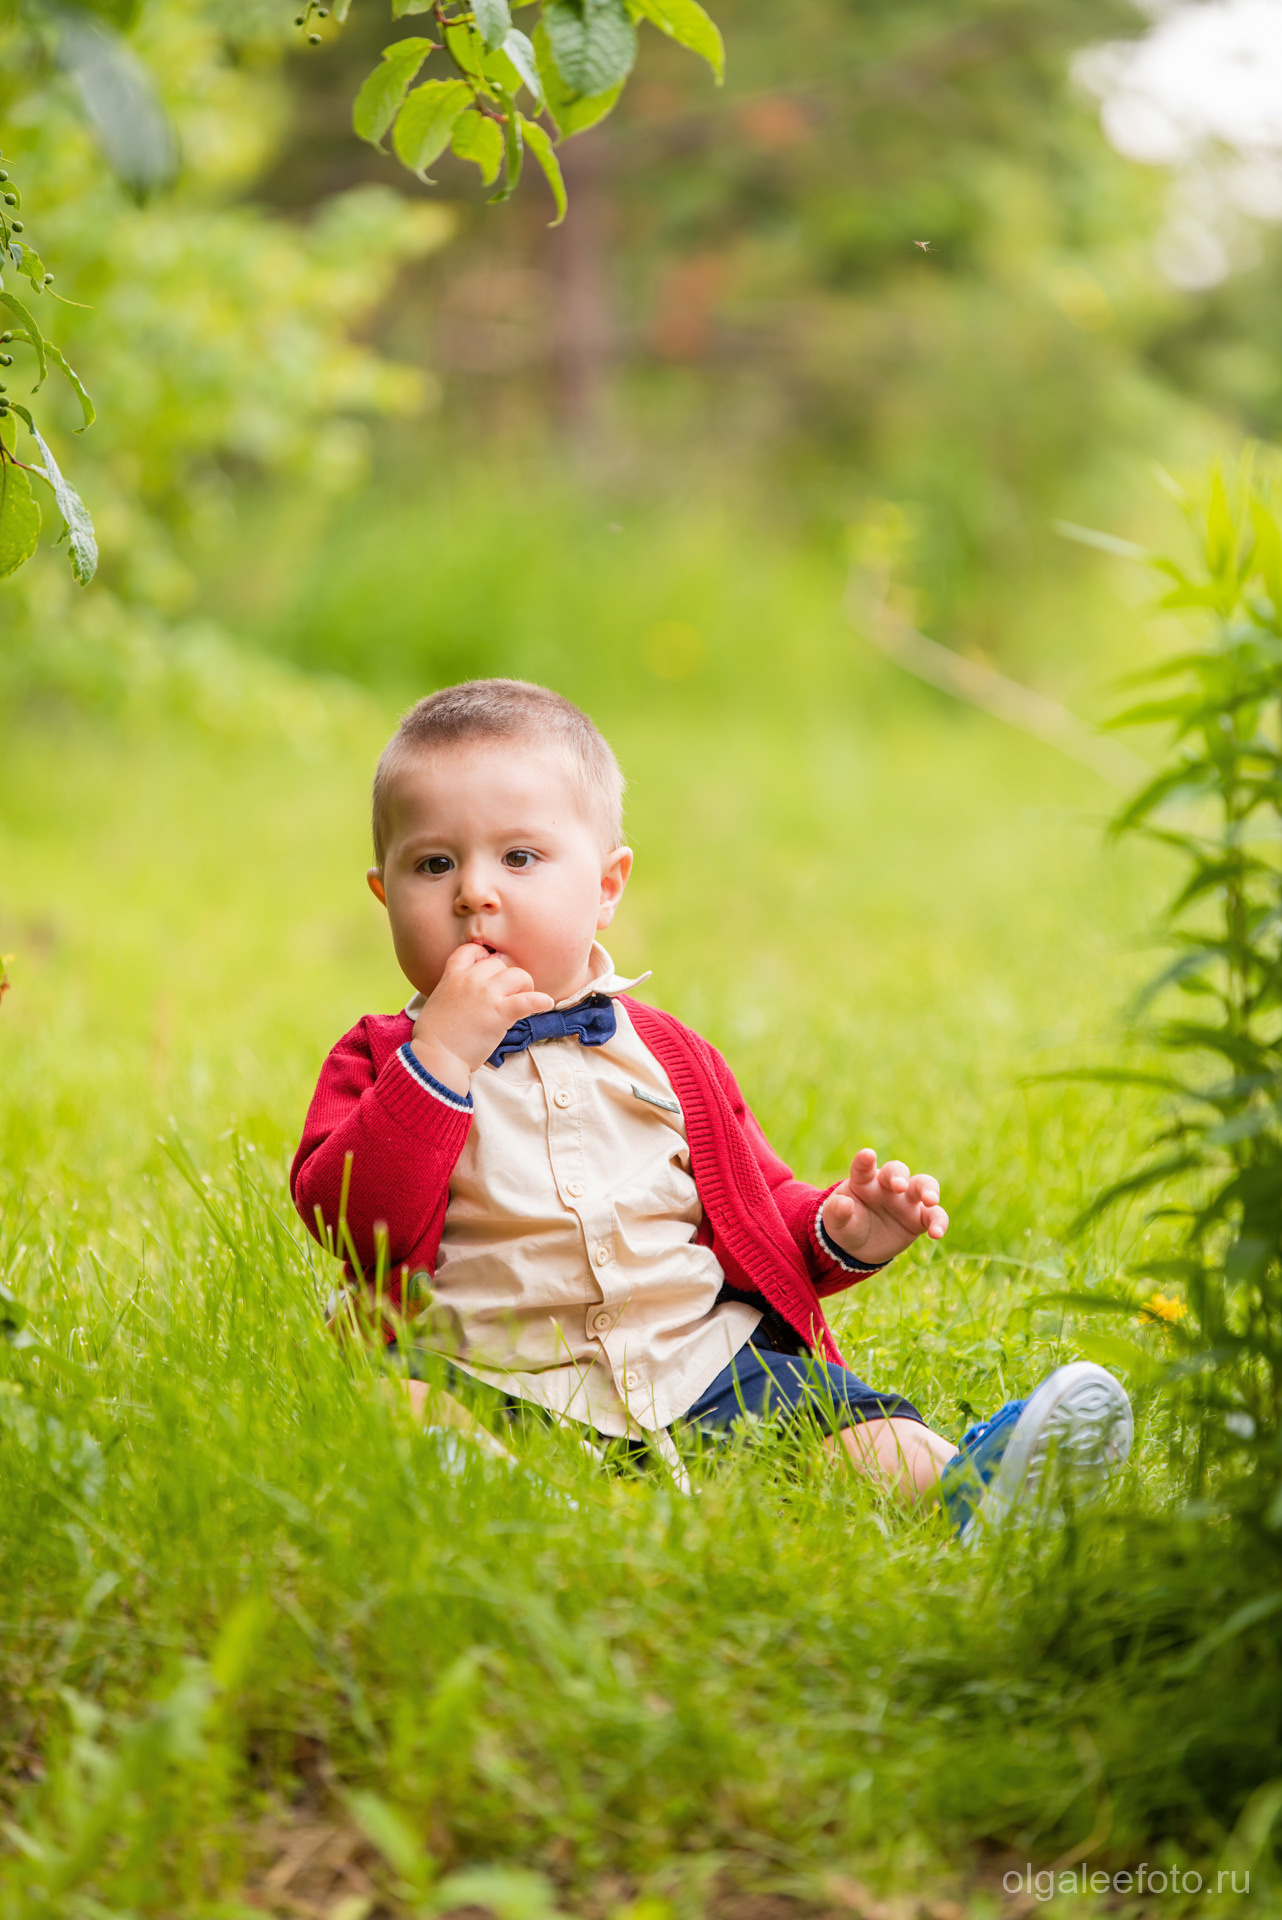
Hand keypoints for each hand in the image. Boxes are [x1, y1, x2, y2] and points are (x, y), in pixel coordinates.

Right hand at [411, 942, 552, 1094]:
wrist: (436, 1056)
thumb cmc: (433, 1036)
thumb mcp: (437, 1002)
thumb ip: (452, 991)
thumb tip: (462, 996)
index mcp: (453, 976)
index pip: (471, 950)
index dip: (483, 955)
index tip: (489, 965)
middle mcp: (471, 980)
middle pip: (499, 964)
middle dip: (506, 977)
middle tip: (509, 993)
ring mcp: (487, 995)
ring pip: (517, 975)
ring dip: (524, 986)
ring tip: (524, 999)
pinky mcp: (501, 1012)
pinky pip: (529, 1000)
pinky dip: (540, 1001)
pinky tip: (546, 1004)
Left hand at [821, 1148, 947, 1268]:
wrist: (858, 1247)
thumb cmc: (845, 1224)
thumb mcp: (834, 1220)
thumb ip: (837, 1212)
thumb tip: (845, 1204)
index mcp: (863, 1181)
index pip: (863, 1167)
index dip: (865, 1161)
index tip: (867, 1155)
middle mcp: (886, 1186)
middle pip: (897, 1170)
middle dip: (899, 1175)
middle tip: (899, 1186)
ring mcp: (905, 1201)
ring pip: (922, 1185)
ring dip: (928, 1190)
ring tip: (930, 1200)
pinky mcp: (918, 1219)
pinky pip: (934, 1216)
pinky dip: (939, 1222)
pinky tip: (937, 1233)